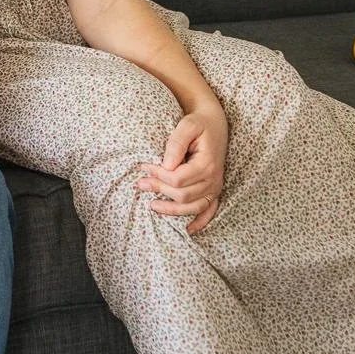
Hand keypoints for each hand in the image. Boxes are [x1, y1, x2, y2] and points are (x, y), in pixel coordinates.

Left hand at [137, 105, 228, 232]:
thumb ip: (176, 143)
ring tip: (151, 206)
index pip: (178, 178)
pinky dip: (200, 222)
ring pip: (192, 207)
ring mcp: (215, 187)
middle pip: (182, 195)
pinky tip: (188, 230)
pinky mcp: (215, 190)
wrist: (214, 123)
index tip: (143, 166)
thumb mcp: (187, 125)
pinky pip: (210, 211)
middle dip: (158, 190)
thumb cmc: (198, 124)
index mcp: (207, 163)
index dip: (157, 175)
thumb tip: (166, 164)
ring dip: (171, 210)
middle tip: (139, 184)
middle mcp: (214, 179)